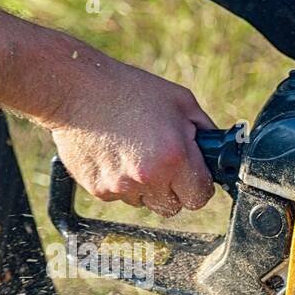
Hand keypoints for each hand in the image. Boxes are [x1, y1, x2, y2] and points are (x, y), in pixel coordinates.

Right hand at [47, 58, 215, 217]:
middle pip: (174, 206)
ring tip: (135, 153)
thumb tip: (219, 151)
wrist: (75, 89)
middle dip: (174, 188)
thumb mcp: (180, 102)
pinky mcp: (98, 189)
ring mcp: (122, 186)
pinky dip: (121, 182)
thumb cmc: (128, 90)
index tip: (192, 175)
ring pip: (146, 203)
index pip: (200, 197)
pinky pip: (120, 196)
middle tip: (163, 162)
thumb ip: (205, 131)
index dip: (198, 185)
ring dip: (146, 187)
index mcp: (175, 157)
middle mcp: (149, 177)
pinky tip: (115, 154)